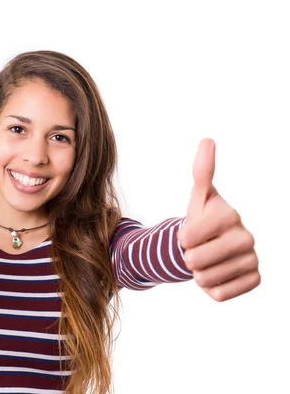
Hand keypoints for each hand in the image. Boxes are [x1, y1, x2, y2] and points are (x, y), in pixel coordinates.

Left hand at [178, 138, 259, 301]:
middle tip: (198, 248)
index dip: (180, 238)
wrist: (216, 245)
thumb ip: (201, 171)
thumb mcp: (198, 197)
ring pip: (204, 280)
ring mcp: (253, 260)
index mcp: (229, 215)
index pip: (186, 238)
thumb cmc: (203, 219)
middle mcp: (247, 237)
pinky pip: (218, 295)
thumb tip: (207, 140)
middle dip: (187, 257)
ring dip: (198, 274)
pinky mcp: (254, 281)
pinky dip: (211, 288)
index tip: (190, 232)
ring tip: (207, 260)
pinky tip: (218, 272)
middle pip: (194, 262)